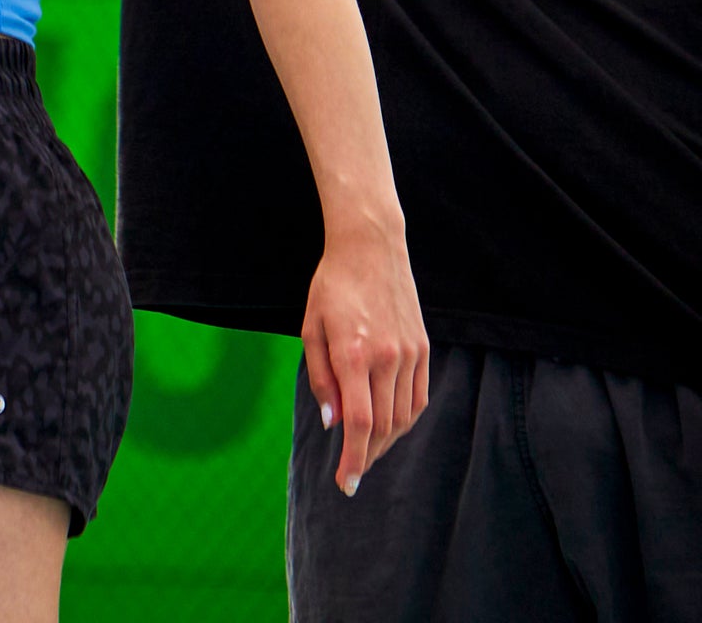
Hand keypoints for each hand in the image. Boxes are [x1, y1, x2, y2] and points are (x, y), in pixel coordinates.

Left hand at [302, 223, 429, 495]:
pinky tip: (389, 427)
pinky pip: (418, 399)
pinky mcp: (424, 350)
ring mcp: (410, 354)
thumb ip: (321, 379)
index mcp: (353, 353)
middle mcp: (387, 358)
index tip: (345, 484)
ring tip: (366, 453)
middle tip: (352, 473)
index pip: (359, 422)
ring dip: (385, 442)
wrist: (371, 249)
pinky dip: (405, 420)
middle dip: (366, 457)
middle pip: (382, 427)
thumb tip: (334, 425)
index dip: (354, 459)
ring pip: (402, 417)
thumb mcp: (311, 328)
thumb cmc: (331, 288)